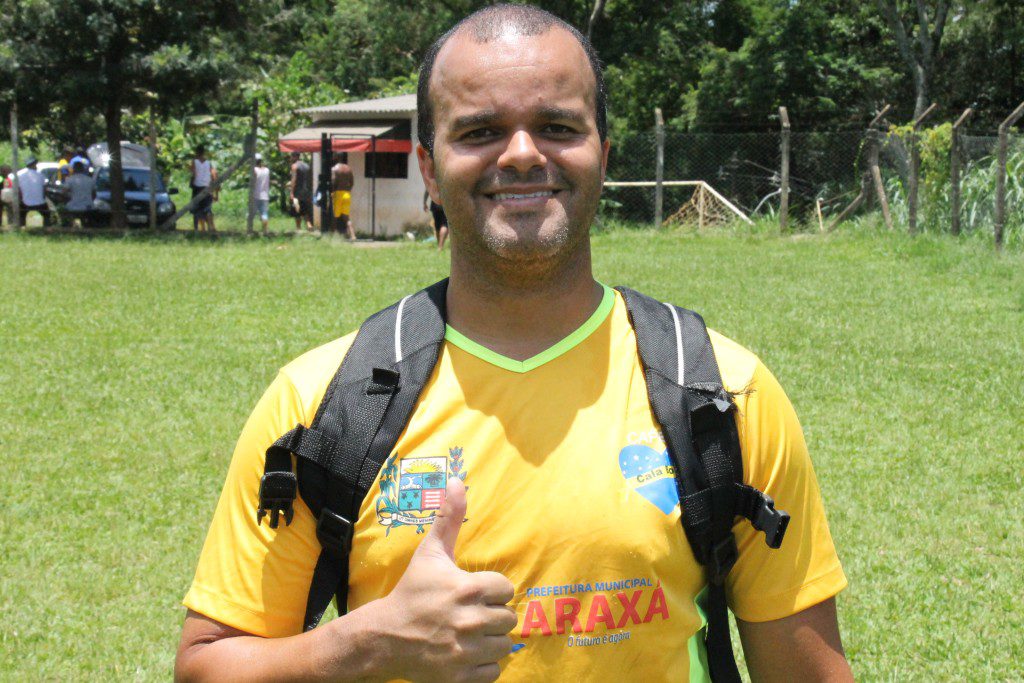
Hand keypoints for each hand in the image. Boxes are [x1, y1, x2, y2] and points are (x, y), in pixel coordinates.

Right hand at [374, 478, 515, 682]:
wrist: (384, 637)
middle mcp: (471, 621)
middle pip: (508, 618)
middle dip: (492, 616)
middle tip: (470, 614)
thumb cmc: (412, 591)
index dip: (492, 591)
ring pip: (504, 646)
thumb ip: (449, 518)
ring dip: (491, 641)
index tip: (474, 592)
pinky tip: (467, 653)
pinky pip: (493, 672)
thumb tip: (457, 481)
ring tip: (470, 634)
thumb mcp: (430, 553)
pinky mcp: (461, 677)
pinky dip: (483, 666)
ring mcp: (467, 652)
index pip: (506, 589)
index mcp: (467, 589)